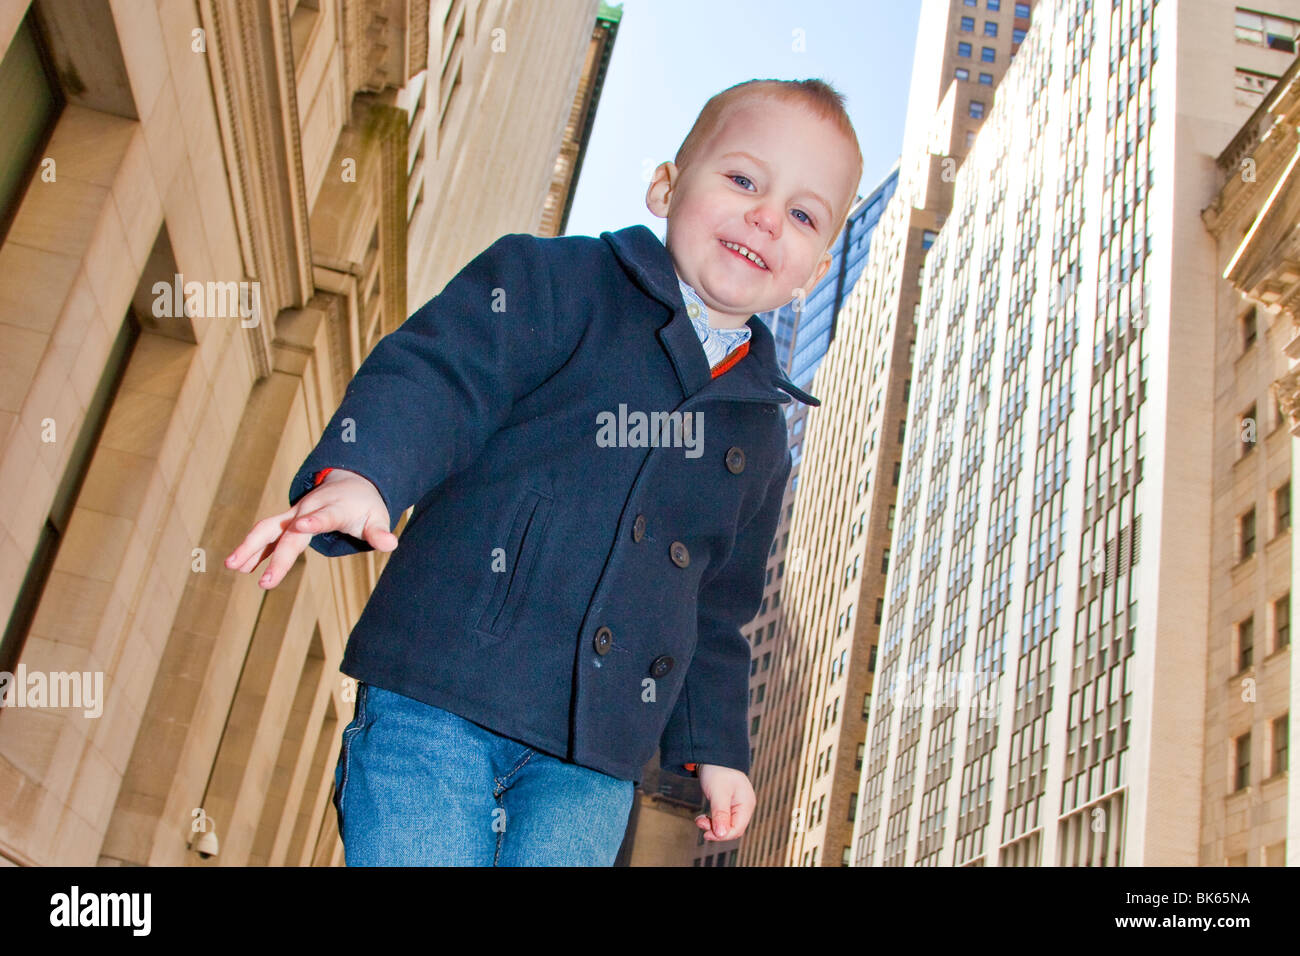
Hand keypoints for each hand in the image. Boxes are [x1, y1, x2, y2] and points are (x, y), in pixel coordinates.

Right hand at [223, 468, 397, 588]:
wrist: (350, 482)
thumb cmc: (364, 505)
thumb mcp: (377, 517)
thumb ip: (379, 532)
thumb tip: (390, 544)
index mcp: (333, 509)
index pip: (323, 516)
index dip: (314, 521)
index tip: (301, 527)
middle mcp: (309, 510)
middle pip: (290, 533)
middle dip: (277, 557)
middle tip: (265, 583)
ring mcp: (295, 514)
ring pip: (268, 528)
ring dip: (250, 547)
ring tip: (232, 566)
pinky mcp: (288, 521)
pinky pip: (268, 534)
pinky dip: (254, 549)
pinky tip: (240, 566)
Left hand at [694, 764, 754, 841]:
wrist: (713, 755)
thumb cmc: (717, 770)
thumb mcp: (718, 793)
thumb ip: (720, 814)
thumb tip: (721, 834)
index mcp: (746, 804)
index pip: (737, 829)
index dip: (722, 835)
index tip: (706, 833)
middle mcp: (744, 806)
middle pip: (732, 828)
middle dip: (716, 830)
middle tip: (700, 823)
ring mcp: (737, 805)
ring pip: (726, 825)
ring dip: (712, 825)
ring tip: (699, 820)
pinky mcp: (728, 804)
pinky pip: (722, 818)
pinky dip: (712, 820)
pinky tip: (703, 818)